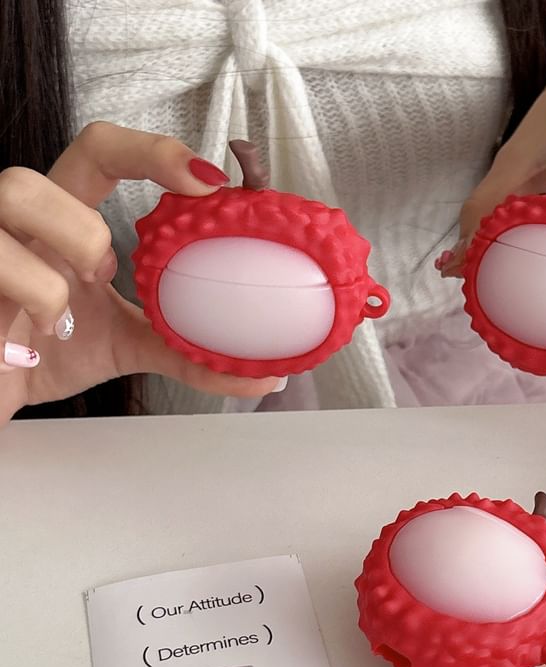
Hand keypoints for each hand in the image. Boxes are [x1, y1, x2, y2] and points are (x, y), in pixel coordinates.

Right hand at [0, 122, 280, 424]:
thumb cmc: (49, 355)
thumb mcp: (127, 347)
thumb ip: (187, 351)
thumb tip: (260, 374)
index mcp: (67, 221)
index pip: (104, 154)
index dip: (155, 152)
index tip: (211, 182)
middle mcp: (26, 221)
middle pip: (58, 158)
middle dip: (98, 208)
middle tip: (111, 269)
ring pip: (16, 194)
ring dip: (62, 254)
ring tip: (72, 304)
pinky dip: (32, 302)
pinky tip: (33, 345)